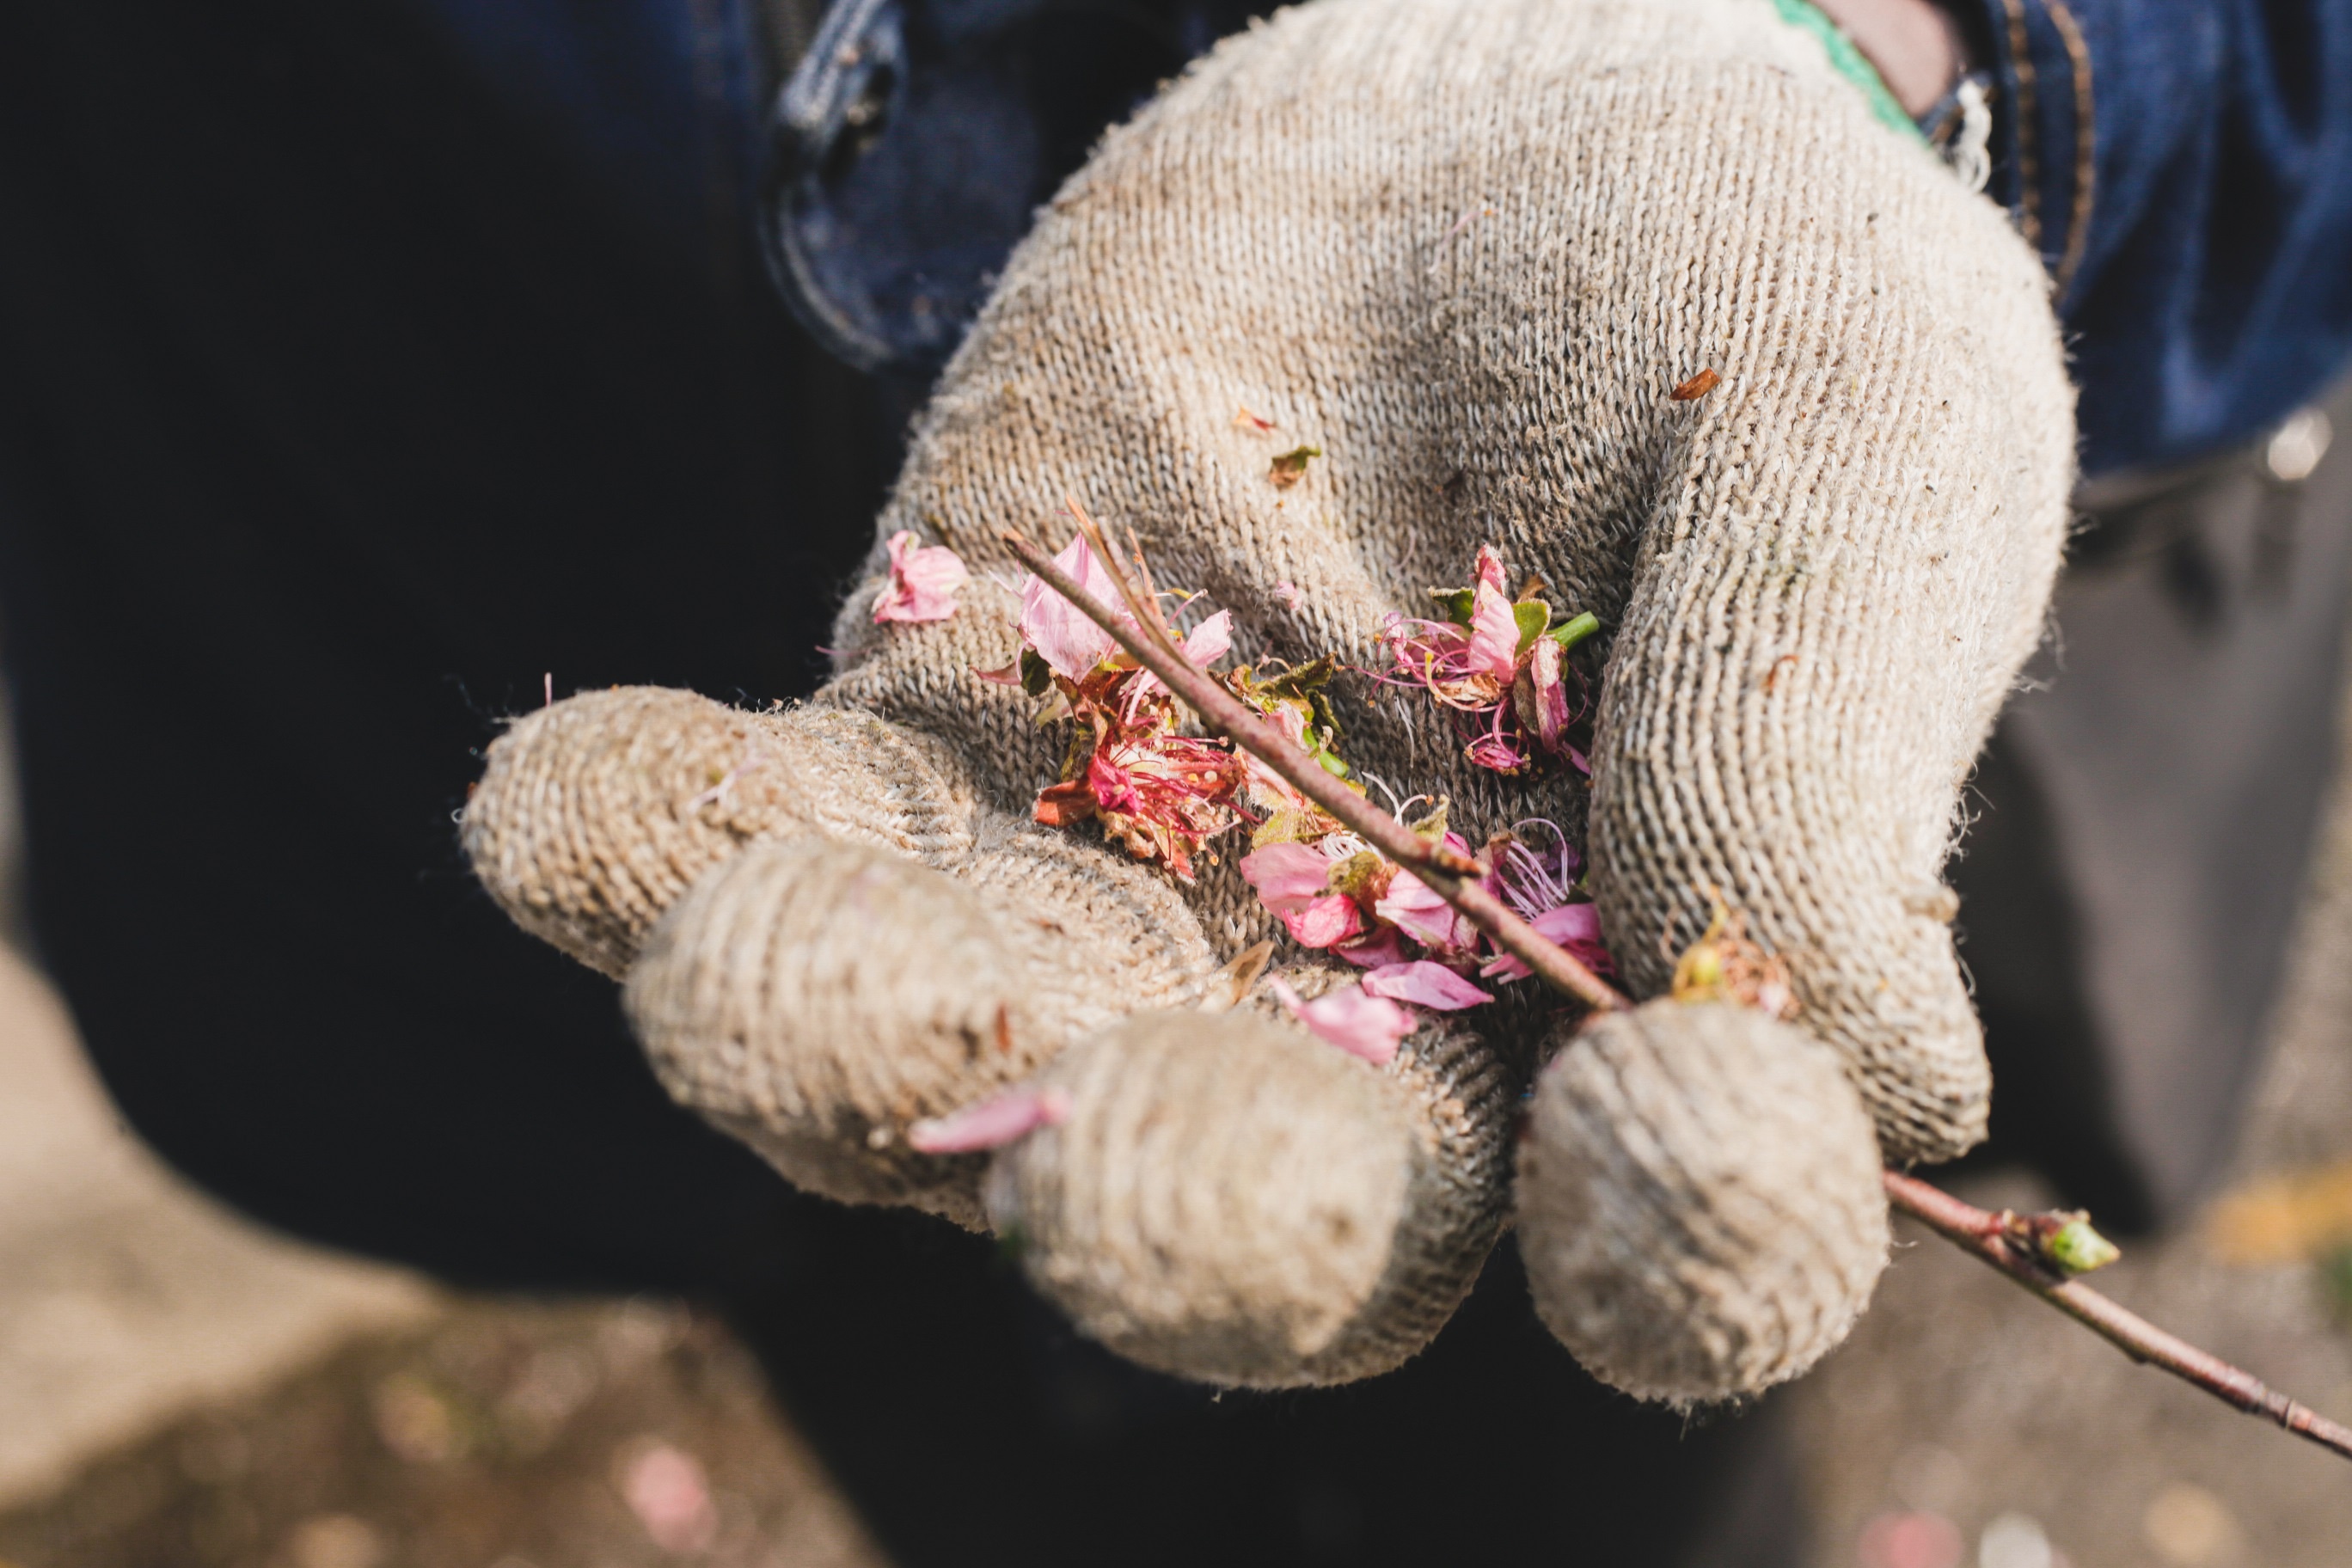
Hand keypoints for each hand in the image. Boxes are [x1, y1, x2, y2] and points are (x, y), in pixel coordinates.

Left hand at [467, 0, 2070, 1401]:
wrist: (1511, 116)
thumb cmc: (1744, 292)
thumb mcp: (1852, 448)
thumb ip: (1826, 752)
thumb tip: (1877, 1090)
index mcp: (1629, 1017)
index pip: (1666, 1225)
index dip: (1686, 1228)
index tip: (1680, 1134)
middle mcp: (1348, 1024)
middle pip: (1254, 1209)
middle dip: (1171, 1210)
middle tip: (1107, 1163)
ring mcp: (1109, 882)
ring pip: (961, 1048)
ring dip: (842, 1045)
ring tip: (753, 979)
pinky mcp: (931, 730)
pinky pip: (780, 833)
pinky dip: (661, 841)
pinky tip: (561, 808)